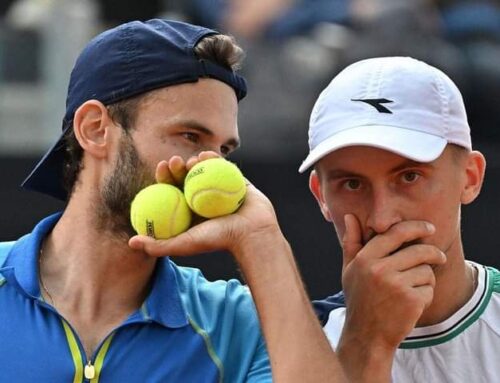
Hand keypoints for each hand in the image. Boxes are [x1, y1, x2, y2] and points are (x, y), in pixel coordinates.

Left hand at [129, 151, 280, 261]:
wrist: (252, 233)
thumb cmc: (219, 240)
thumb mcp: (185, 244)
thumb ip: (159, 245)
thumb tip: (131, 242)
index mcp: (190, 211)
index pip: (172, 191)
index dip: (164, 178)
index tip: (161, 167)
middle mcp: (202, 200)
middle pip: (185, 178)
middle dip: (177, 166)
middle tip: (174, 160)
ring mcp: (219, 189)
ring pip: (203, 171)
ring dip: (194, 161)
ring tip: (192, 161)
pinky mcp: (234, 182)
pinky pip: (222, 167)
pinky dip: (213, 159)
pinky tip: (207, 154)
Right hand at [337, 214, 445, 379]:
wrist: (366, 336)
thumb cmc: (359, 299)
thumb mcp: (350, 270)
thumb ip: (352, 242)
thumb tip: (350, 216)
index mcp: (365, 259)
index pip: (395, 233)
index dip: (416, 227)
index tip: (429, 228)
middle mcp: (379, 269)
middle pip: (419, 250)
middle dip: (433, 253)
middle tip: (439, 257)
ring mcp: (396, 285)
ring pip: (426, 271)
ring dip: (426, 279)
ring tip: (413, 289)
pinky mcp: (411, 300)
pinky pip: (429, 288)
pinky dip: (426, 295)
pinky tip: (412, 303)